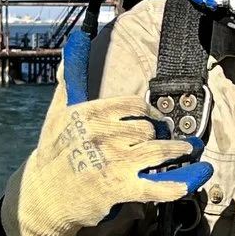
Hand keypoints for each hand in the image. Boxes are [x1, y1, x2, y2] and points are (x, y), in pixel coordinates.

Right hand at [0, 93, 209, 235]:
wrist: (43, 196)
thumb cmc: (52, 152)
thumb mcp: (58, 111)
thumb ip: (72, 77)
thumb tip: (77, 40)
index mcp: (90, 113)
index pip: (134, 105)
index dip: (151, 113)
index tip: (156, 120)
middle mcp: (102, 135)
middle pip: (148, 128)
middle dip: (162, 134)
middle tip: (171, 140)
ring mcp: (112, 162)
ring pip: (159, 151)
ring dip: (179, 151)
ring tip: (190, 150)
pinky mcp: (119, 188)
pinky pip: (157, 186)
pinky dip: (178, 184)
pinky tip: (192, 180)